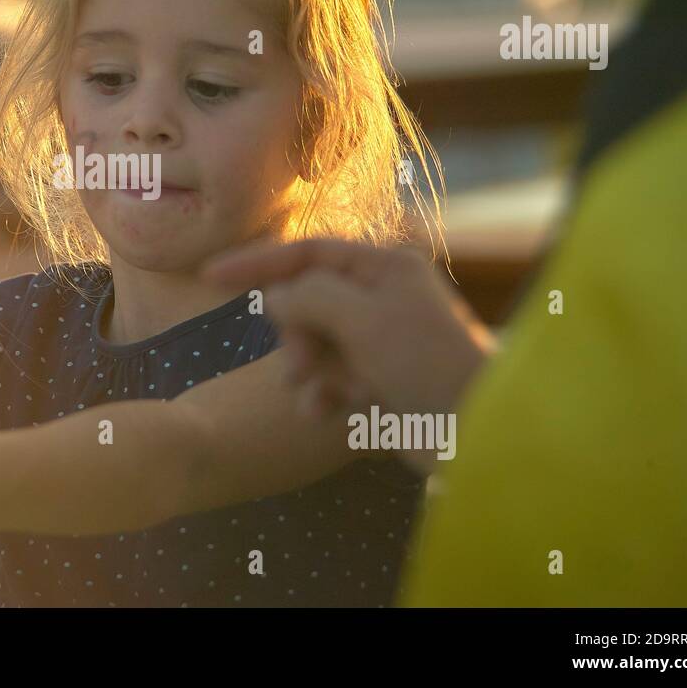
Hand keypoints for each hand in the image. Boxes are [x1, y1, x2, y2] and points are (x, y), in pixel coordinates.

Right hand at [205, 238, 494, 418]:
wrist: (477, 435)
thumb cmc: (426, 364)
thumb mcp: (362, 318)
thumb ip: (309, 296)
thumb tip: (275, 295)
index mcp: (383, 268)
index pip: (307, 252)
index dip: (257, 262)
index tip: (209, 277)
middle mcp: (381, 298)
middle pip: (306, 302)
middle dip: (294, 335)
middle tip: (301, 365)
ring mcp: (380, 341)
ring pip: (314, 344)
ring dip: (308, 371)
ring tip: (319, 396)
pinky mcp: (380, 381)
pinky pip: (330, 378)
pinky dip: (323, 394)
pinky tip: (326, 413)